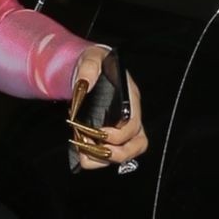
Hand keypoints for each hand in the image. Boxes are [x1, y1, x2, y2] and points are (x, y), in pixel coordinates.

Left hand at [70, 44, 148, 171]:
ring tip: (83, 154)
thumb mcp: (91, 59)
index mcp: (130, 99)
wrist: (89, 68)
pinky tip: (81, 152)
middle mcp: (131, 116)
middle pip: (137, 144)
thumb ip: (88, 69)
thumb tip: (83, 83)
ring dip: (104, 159)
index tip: (98, 133)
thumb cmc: (96, 63)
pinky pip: (110, 154)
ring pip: (126, 153)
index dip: (118, 135)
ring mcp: (122, 128)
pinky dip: (96, 159)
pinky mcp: (111, 135)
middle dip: (116, 153)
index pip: (133, 125)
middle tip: (91, 149)